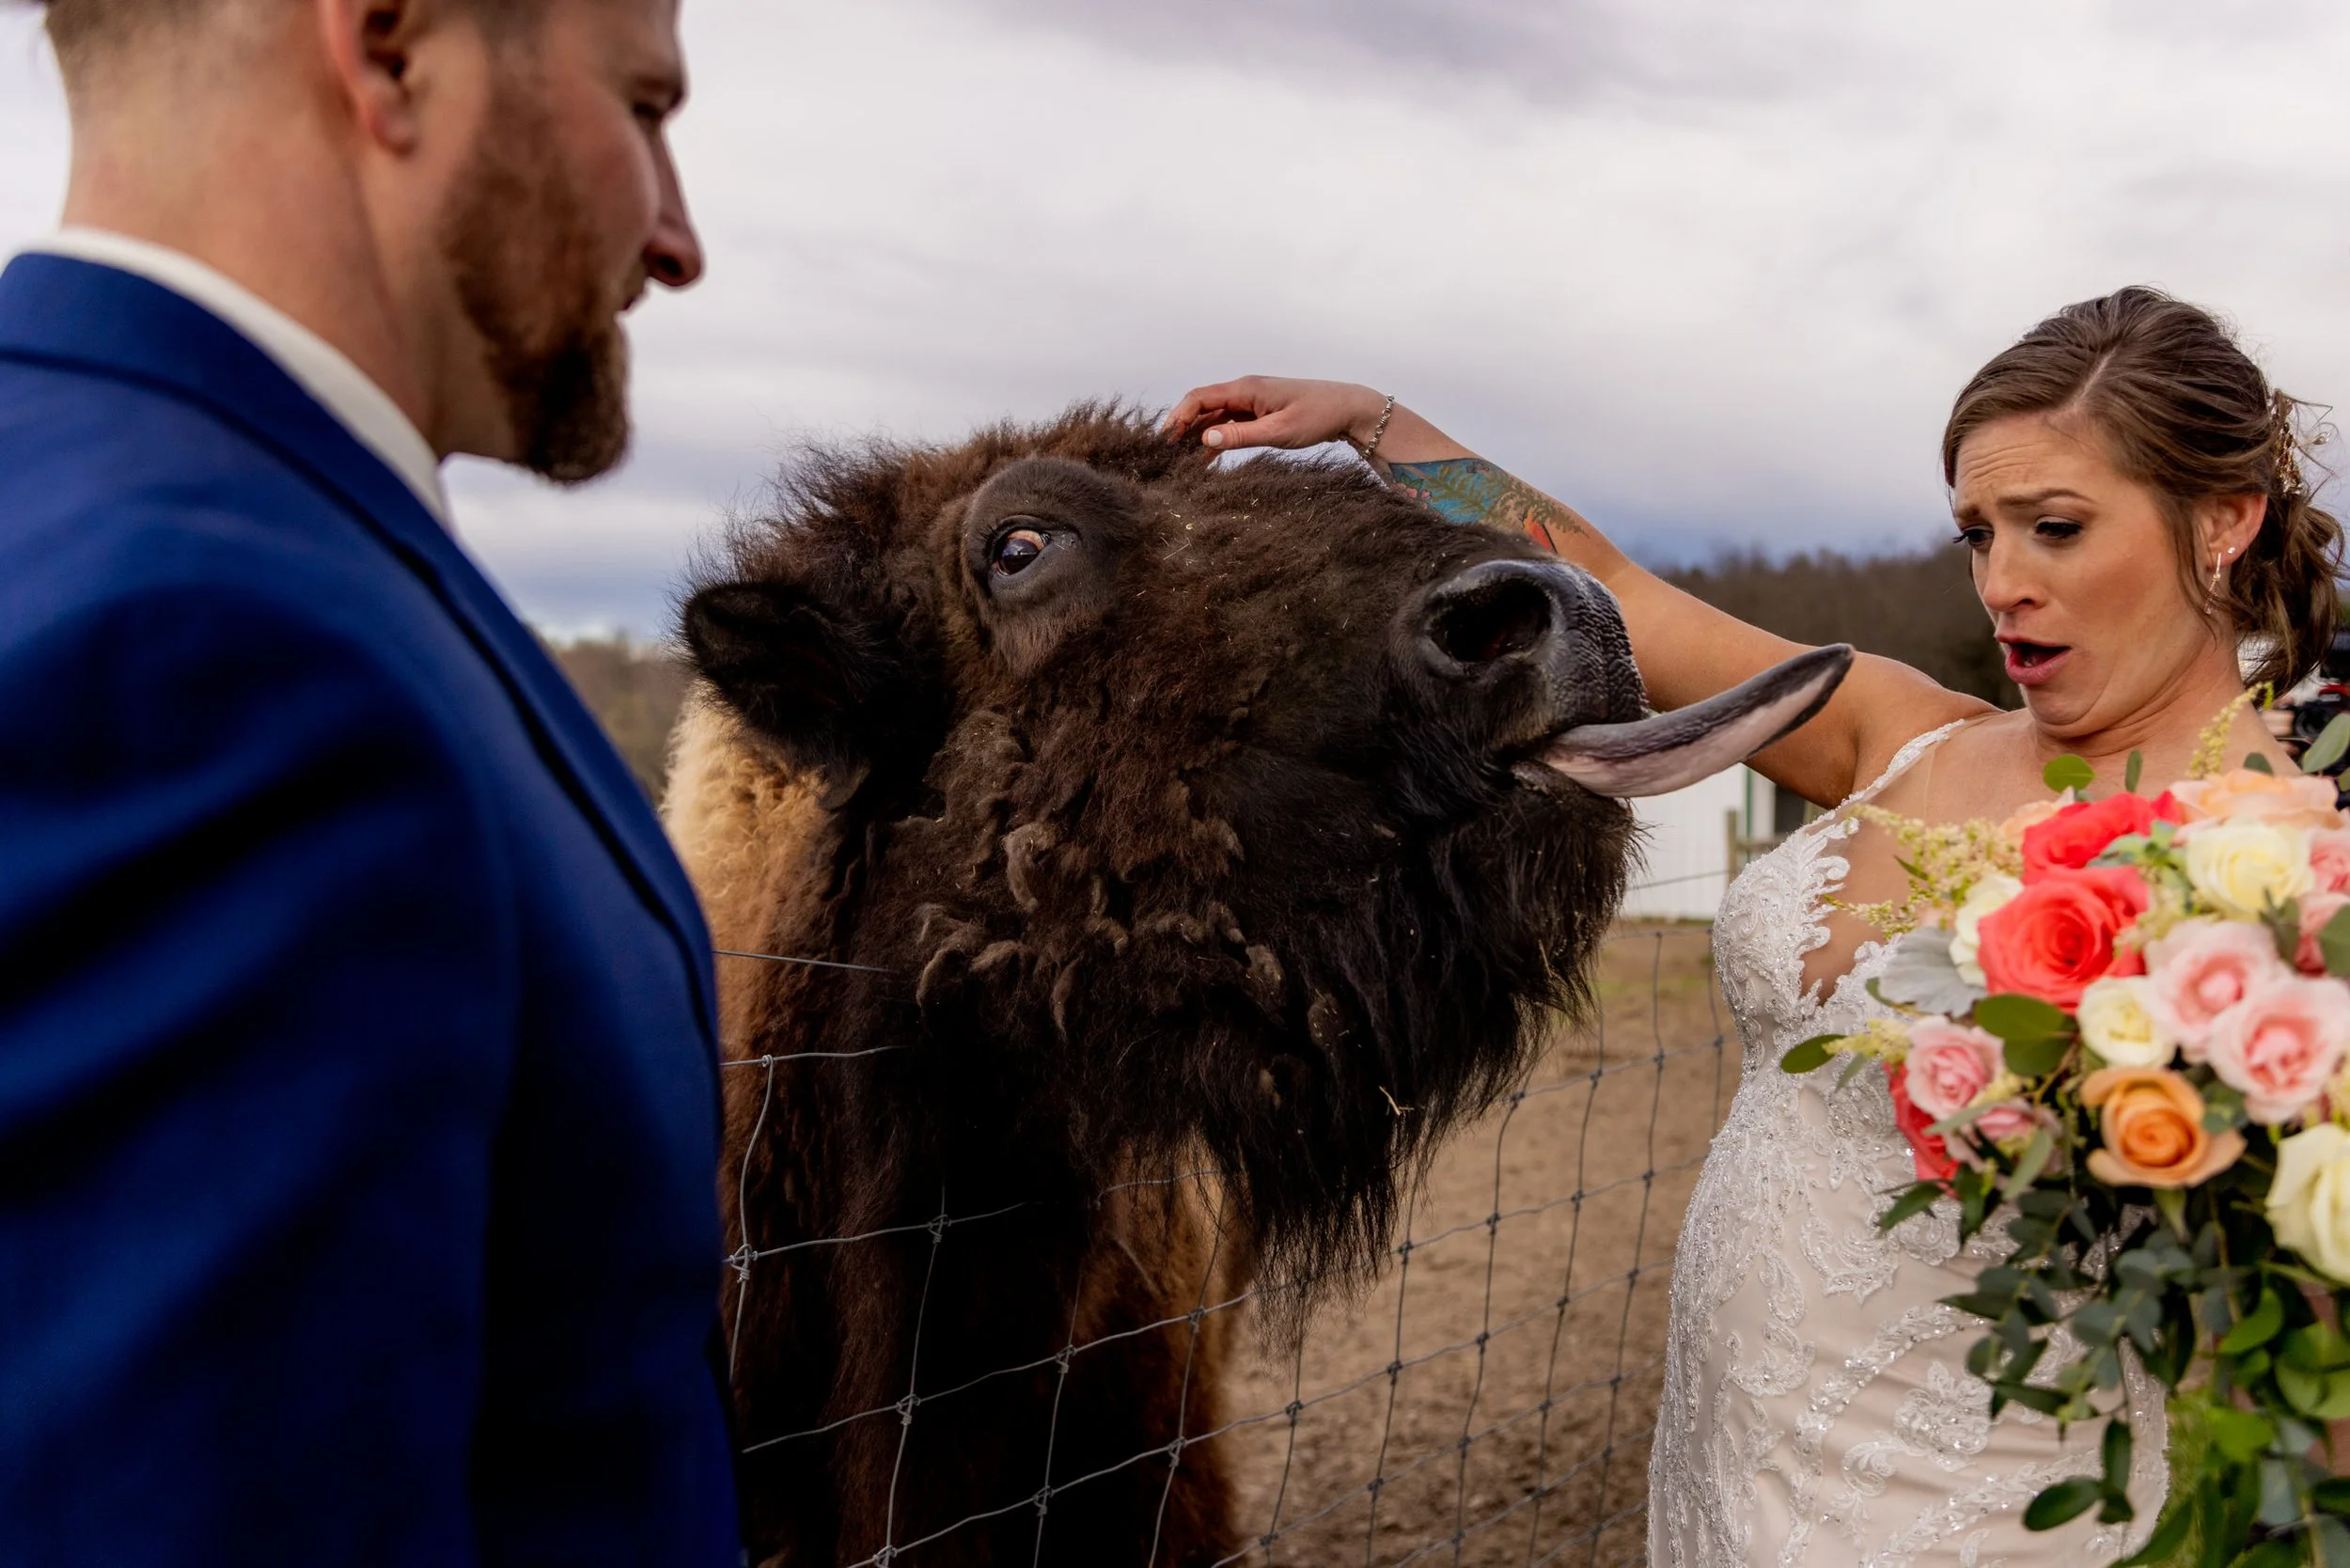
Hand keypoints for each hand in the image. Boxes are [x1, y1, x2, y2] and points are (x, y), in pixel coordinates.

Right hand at [1163, 377, 1388, 452]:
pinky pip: (1230, 424)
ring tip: (1181, 460)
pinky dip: (1217, 438)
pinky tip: (1206, 458)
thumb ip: (1240, 436)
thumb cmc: (1318, 416)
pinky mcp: (1259, 413)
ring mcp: (1252, 402)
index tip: (1164, 440)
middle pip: (1202, 406)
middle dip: (1182, 427)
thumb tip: (1203, 438)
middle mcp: (1244, 391)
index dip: (1177, 417)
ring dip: (1198, 435)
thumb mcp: (1278, 431)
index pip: (1199, 398)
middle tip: (1166, 453)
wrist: (1348, 409)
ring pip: (1215, 417)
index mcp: (1246, 389)